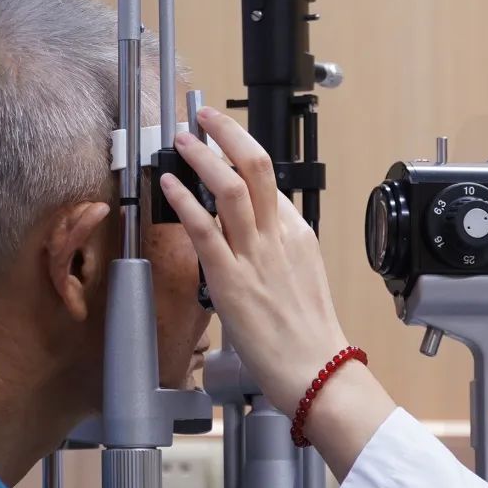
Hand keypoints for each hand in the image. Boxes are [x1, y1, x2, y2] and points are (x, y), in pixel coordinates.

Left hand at [160, 107, 394, 475]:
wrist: (318, 369)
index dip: (244, 154)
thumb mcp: (302, 281)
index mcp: (298, 236)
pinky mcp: (232, 278)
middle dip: (227, 134)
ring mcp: (256, 254)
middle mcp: (279, 236)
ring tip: (183, 140)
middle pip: (257, 167)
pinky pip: (205, 227)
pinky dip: (185, 199)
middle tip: (205, 118)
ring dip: (204, 157)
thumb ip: (279, 256)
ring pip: (231, 187)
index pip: (271, 183)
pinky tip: (169, 183)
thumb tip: (256, 246)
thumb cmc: (309, 337)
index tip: (226, 141)